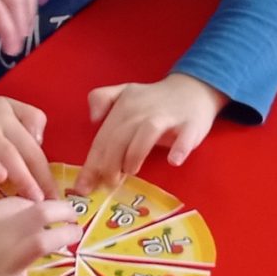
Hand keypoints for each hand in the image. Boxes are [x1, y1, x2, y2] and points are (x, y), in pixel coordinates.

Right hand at [0, 91, 55, 199]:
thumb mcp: (10, 108)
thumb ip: (31, 119)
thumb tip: (40, 141)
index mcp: (7, 120)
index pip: (31, 148)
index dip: (43, 173)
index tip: (55, 197)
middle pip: (8, 151)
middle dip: (24, 175)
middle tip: (36, 198)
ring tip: (0, 177)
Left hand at [81, 73, 226, 190]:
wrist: (193, 88)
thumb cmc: (154, 99)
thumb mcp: (125, 92)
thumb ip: (103, 99)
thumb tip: (93, 118)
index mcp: (124, 106)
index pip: (103, 138)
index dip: (91, 164)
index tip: (83, 187)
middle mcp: (142, 110)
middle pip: (119, 138)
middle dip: (109, 165)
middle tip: (108, 184)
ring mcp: (168, 116)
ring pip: (146, 134)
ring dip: (135, 155)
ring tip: (131, 172)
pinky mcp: (190, 124)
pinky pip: (184, 137)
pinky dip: (179, 148)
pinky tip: (174, 160)